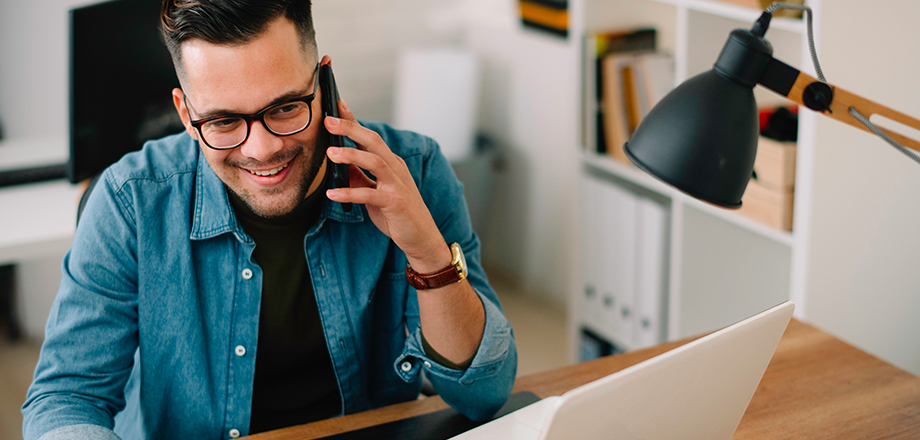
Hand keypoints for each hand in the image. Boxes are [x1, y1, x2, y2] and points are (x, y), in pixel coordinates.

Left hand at [324, 100, 450, 272]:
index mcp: (391, 162)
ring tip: (330, 153)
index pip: (370, 136)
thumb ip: (359, 175)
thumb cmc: (397, 213)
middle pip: (373, 141)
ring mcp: (397, 184)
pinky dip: (349, 193)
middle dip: (351, 129)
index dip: (353, 120)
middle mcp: (396, 168)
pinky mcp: (395, 203)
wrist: (421, 237)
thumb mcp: (375, 190)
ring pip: (375, 162)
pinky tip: (332, 194)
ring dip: (352, 155)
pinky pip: (370, 195)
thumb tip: (339, 162)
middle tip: (328, 121)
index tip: (336, 105)